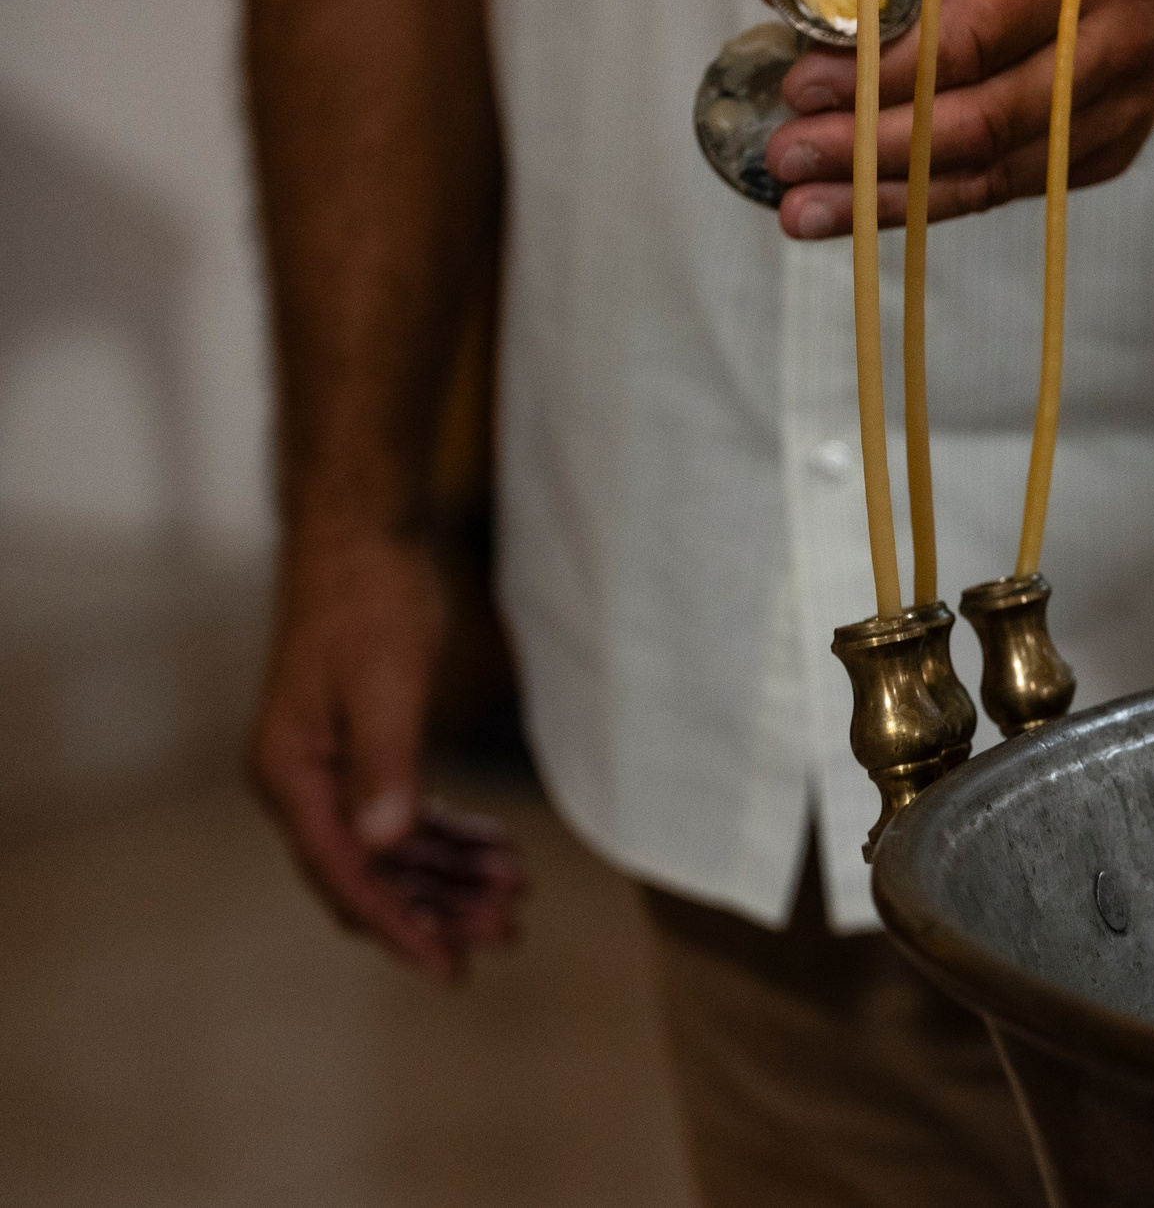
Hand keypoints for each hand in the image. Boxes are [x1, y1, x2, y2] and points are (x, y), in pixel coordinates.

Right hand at [246, 530, 526, 977]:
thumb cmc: (370, 599)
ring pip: (391, 848)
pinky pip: (402, 813)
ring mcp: (328, 767)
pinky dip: (447, 835)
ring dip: (449, 875)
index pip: (345, 875)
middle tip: (508, 930)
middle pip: (370, 873)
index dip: (401, 924)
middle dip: (437, 906)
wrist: (364, 535)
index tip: (452, 966)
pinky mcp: (361, 749)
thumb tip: (386, 846)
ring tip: (516, 895)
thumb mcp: (385, 682)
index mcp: (290, 775)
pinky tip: (496, 850)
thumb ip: (387, 765)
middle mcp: (300, 781)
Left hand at [763, 0, 1153, 237]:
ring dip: (889, 196)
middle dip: (871, 148)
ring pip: (994, 171)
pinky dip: (932, 198)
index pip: (968, 36)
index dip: (877, 72)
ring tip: (802, 208)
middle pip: (983, 118)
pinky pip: (1010, 185)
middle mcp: (1121, 36)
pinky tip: (865, 205)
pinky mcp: (1115, 144)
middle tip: (786, 159)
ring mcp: (1126, 102)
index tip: (797, 86)